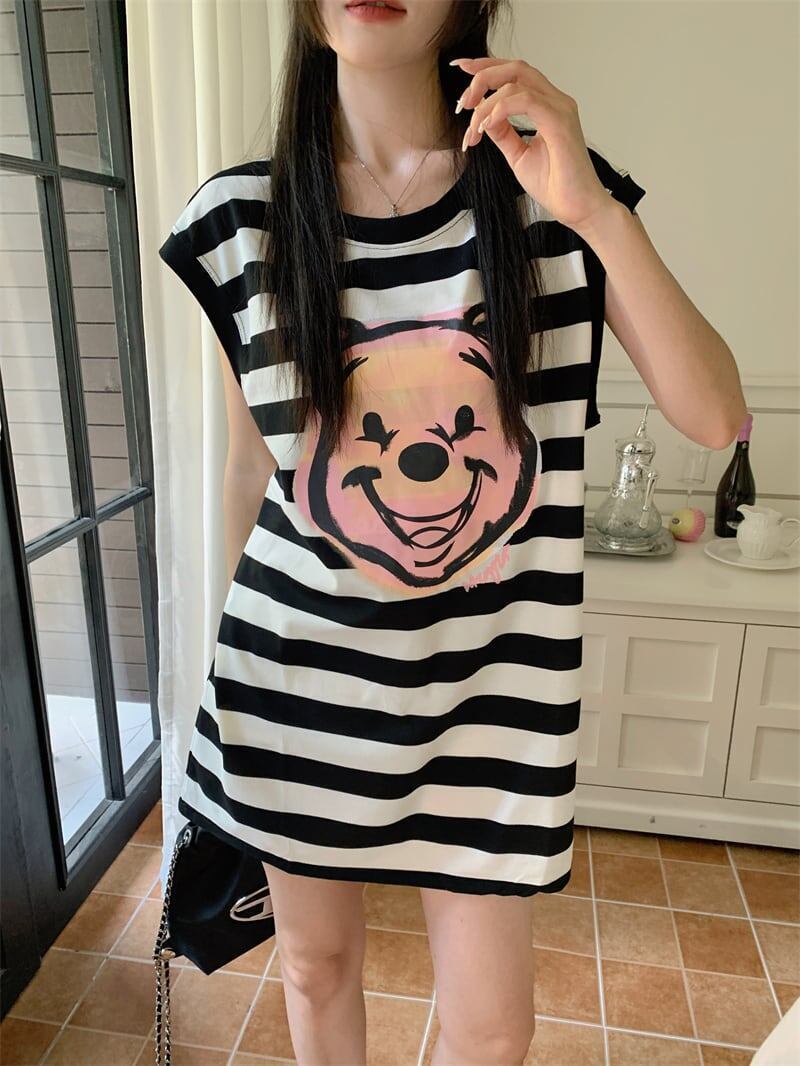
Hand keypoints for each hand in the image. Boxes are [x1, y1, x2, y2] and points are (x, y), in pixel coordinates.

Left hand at [452, 56, 613, 232]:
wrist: (576, 208)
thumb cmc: (555, 185)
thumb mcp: (518, 155)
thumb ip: (503, 133)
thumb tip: (484, 118)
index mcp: (547, 106)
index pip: (516, 74)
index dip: (488, 67)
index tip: (462, 69)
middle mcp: (556, 101)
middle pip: (516, 68)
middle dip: (483, 76)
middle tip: (462, 102)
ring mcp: (560, 108)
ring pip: (516, 83)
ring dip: (486, 102)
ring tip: (474, 128)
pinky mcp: (559, 121)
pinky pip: (525, 101)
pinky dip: (501, 109)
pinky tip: (488, 127)